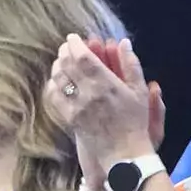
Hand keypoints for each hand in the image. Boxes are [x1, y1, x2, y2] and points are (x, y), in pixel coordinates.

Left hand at [49, 35, 156, 164]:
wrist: (124, 153)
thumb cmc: (135, 121)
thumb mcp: (139, 91)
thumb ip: (130, 64)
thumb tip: (123, 41)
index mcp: (106, 84)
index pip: (82, 57)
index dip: (74, 44)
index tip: (73, 38)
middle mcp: (88, 94)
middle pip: (67, 65)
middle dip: (64, 51)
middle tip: (66, 46)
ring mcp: (76, 107)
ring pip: (58, 79)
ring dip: (57, 66)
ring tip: (62, 60)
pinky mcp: (69, 118)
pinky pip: (54, 97)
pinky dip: (52, 85)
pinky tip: (57, 80)